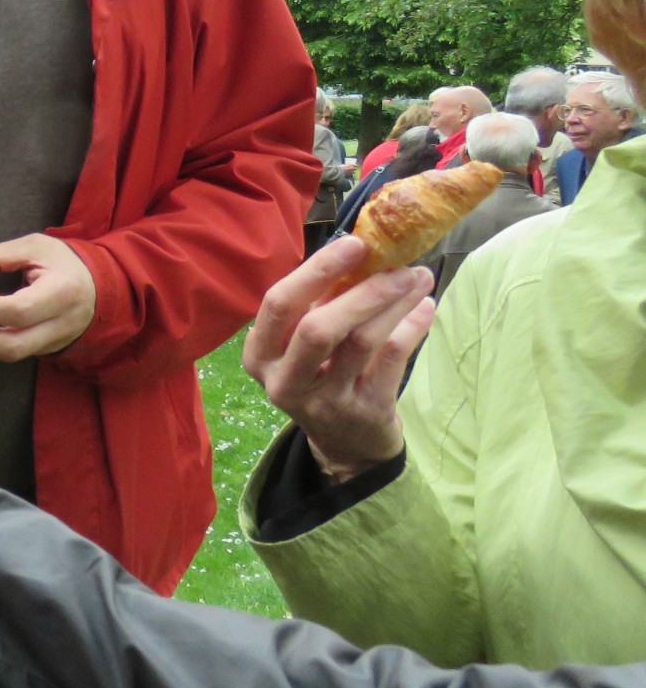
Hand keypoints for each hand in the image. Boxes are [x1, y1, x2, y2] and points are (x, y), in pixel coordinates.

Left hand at [0, 234, 96, 360]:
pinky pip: (15, 350)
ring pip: (11, 354)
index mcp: (63, 292)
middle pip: (12, 346)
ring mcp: (56, 342)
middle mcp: (61, 324)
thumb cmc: (65, 262)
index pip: (18, 310)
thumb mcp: (34, 246)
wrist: (103, 286)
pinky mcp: (48, 349)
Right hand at [241, 237, 433, 482]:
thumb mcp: (305, 344)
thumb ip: (320, 304)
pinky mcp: (365, 412)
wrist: (346, 443)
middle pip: (318, 327)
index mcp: (261, 355)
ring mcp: (324, 401)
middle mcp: (284, 381)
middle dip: (363, 290)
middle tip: (398, 265)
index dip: (317, 270)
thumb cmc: (323, 375)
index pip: (279, 304)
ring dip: (395, 303)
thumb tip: (361, 251)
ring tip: (418, 279)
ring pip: (361, 340)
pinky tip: (425, 308)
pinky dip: (412, 327)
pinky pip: (391, 359)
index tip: (354, 244)